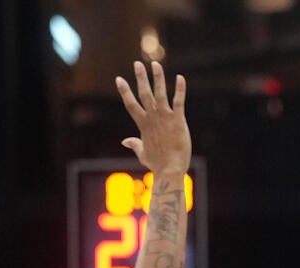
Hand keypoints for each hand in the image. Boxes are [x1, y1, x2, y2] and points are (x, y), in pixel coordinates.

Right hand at [116, 61, 189, 177]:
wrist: (170, 170)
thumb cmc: (157, 164)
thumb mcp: (143, 153)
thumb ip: (134, 144)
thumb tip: (125, 141)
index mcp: (143, 125)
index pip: (131, 104)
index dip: (124, 91)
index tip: (119, 79)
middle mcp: (152, 118)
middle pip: (144, 94)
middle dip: (140, 78)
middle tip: (137, 63)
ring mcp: (165, 118)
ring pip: (160, 93)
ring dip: (158, 78)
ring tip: (156, 64)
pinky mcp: (178, 121)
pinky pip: (178, 101)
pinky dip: (180, 89)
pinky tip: (180, 77)